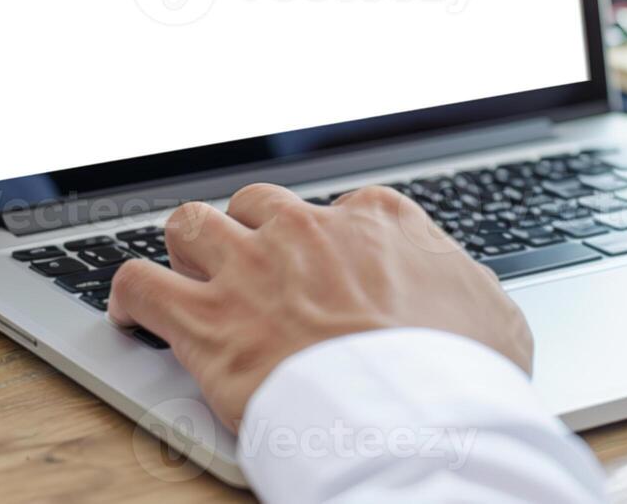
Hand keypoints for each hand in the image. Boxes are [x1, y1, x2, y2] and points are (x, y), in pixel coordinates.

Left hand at [109, 184, 532, 427]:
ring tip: (191, 278)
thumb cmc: (460, 375)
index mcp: (379, 221)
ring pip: (191, 225)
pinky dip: (130, 297)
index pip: (342, 209)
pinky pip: (138, 284)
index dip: (332, 243)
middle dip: (255, 234)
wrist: (412, 420)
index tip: (330, 270)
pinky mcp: (204, 320)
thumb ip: (467, 287)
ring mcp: (250, 268)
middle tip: (258, 272)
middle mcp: (308, 229)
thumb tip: (465, 289)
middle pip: (259, 205)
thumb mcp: (496, 317)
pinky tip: (133, 314)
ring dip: (190, 250)